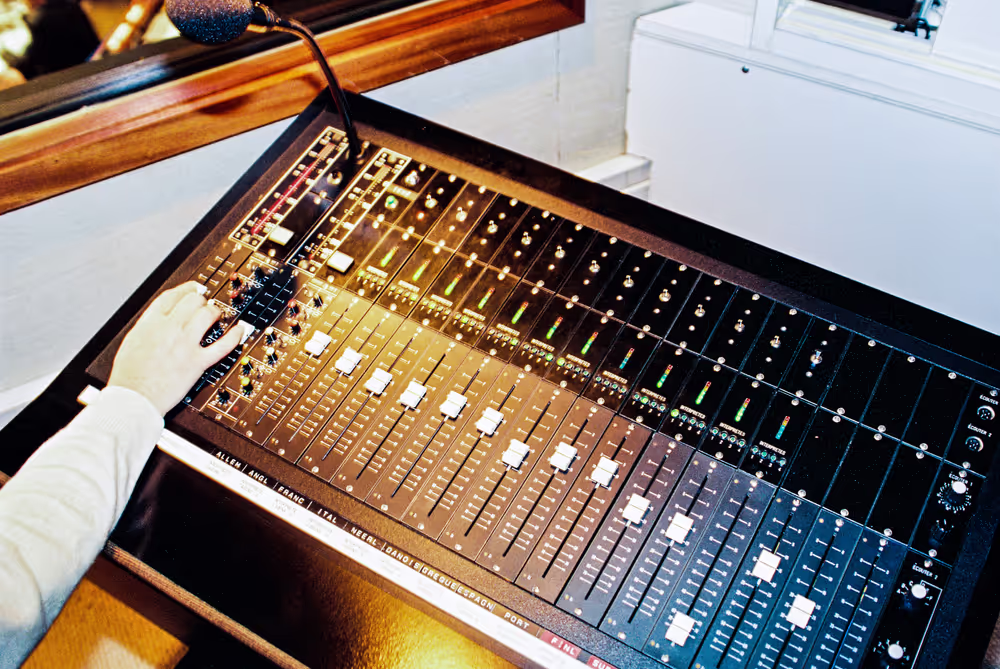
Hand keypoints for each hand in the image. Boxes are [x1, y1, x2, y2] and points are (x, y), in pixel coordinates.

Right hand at [108, 281, 248, 415]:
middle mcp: (170, 329)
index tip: (194, 288)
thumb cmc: (129, 375)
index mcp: (150, 323)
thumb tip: (159, 320)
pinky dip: (235, 336)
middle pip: (193, 301)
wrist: (133, 397)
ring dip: (215, 312)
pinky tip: (240, 330)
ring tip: (217, 316)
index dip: (187, 288)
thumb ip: (148, 327)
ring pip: (208, 315)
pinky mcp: (198, 362)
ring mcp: (186, 344)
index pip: (172, 295)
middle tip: (205, 304)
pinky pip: (223, 345)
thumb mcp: (132, 341)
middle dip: (201, 300)